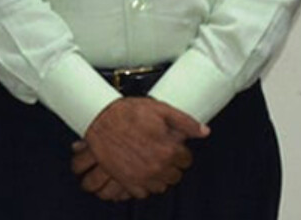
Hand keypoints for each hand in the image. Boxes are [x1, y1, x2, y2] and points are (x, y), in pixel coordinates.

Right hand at [78, 97, 206, 198]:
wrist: (97, 117)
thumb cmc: (125, 112)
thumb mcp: (159, 109)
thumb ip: (185, 121)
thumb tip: (203, 131)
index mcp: (168, 150)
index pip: (186, 160)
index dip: (180, 151)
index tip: (172, 147)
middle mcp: (156, 166)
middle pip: (175, 175)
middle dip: (170, 164)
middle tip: (160, 153)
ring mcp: (141, 176)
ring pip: (161, 186)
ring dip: (158, 176)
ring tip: (150, 162)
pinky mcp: (126, 181)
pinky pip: (143, 192)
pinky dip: (143, 184)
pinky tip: (140, 171)